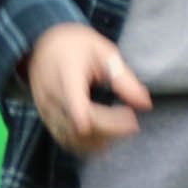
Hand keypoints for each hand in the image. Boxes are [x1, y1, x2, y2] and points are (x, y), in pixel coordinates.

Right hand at [22, 21, 147, 154]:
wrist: (42, 44)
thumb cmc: (76, 45)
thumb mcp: (104, 52)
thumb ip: (124, 79)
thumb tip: (145, 105)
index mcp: (67, 75)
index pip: (76, 103)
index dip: (94, 119)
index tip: (126, 120)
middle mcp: (52, 96)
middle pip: (81, 125)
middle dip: (112, 129)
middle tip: (132, 121)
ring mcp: (46, 110)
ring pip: (72, 138)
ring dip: (99, 140)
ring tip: (119, 129)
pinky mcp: (46, 118)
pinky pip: (65, 140)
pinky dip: (85, 144)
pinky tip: (103, 138)